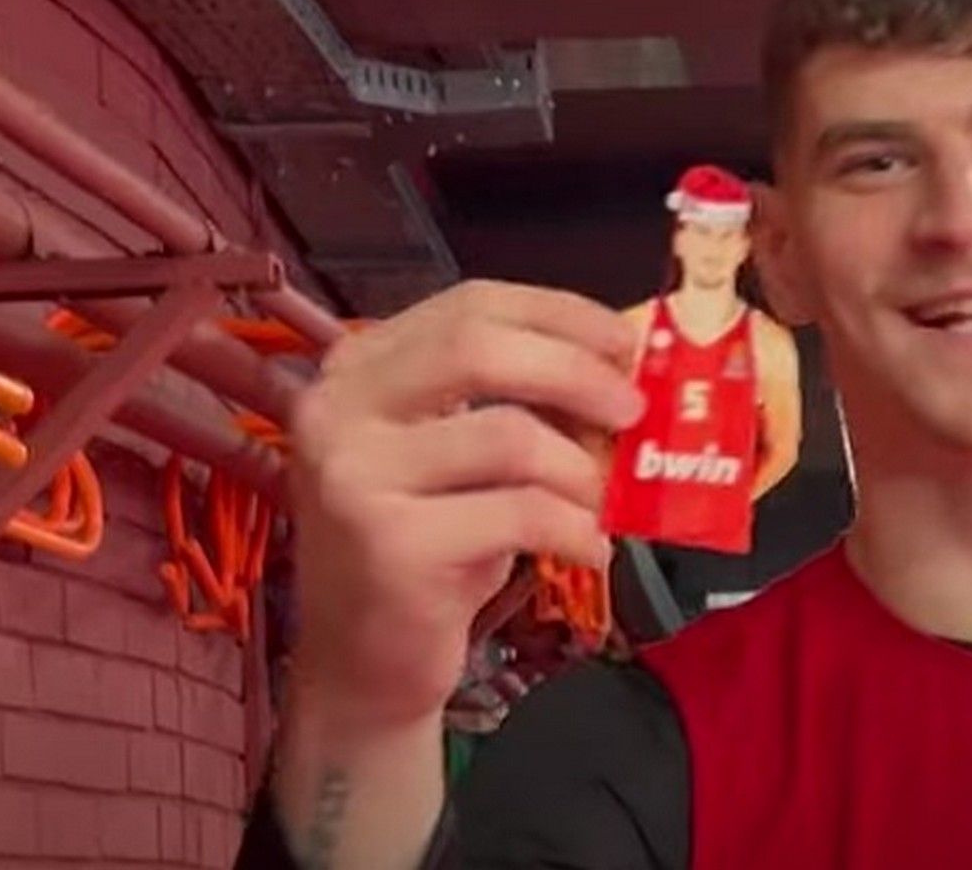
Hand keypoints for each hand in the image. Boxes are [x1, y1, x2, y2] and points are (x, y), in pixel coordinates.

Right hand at [285, 280, 643, 728]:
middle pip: (480, 349)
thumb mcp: (465, 459)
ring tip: (604, 503)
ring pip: (510, 437)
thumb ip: (518, 402)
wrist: (365, 667)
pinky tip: (590, 550)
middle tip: (634, 408)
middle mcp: (337, 410)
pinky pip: (521, 514)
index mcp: (358, 370)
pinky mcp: (389, 545)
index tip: (625, 340)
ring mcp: (355, 476)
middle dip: (577, 371)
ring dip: (584, 471)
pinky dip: (577, 530)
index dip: (559, 313)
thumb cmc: (432, 549)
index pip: (469, 304)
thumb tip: (624, 365)